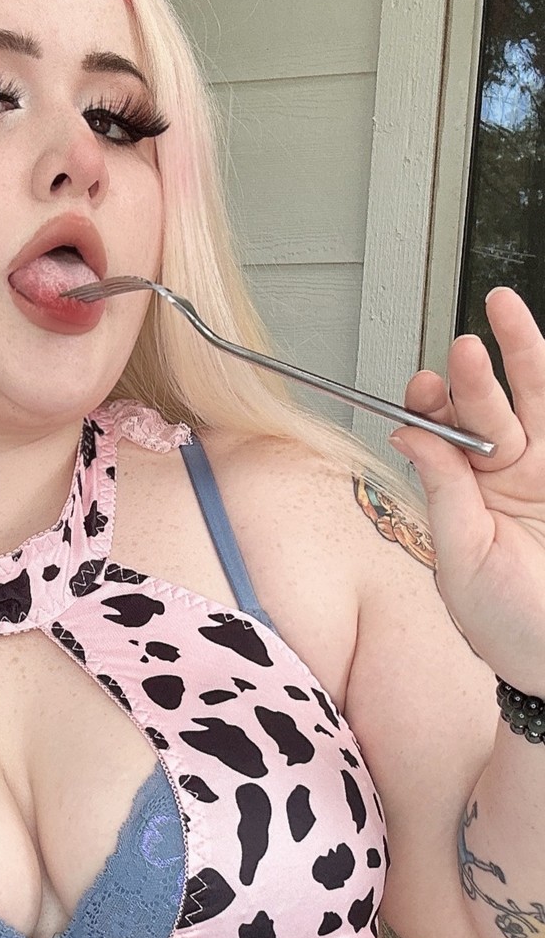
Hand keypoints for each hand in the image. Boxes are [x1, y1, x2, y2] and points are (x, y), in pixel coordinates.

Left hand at [391, 287, 544, 688]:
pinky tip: (543, 357)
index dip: (432, 403)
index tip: (424, 387)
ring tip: (506, 313)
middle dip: (475, 372)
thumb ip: (443, 492)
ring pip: (538, 400)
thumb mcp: (462, 559)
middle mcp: (508, 471)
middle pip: (490, 405)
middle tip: (464, 347)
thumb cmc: (506, 624)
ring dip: (524, 355)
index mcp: (467, 488)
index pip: (443, 430)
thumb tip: (408, 430)